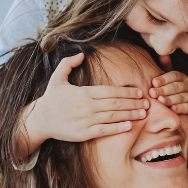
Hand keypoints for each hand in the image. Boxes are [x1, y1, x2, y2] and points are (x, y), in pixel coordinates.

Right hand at [21, 52, 149, 153]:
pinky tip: (129, 126)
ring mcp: (86, 120)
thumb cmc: (50, 99)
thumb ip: (68, 64)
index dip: (127, 91)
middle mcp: (87, 106)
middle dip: (134, 102)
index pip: (111, 90)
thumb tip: (81, 54)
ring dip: (130, 114)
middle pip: (116, 103)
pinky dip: (118, 128)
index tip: (139, 91)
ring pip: (113, 116)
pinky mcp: (84, 133)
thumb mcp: (57, 78)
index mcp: (84, 92)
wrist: (39, 120)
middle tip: (148, 102)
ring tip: (143, 113)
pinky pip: (104, 130)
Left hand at [149, 70, 187, 119]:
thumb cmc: (172, 93)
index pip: (174, 75)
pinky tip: (173, 109)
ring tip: (161, 101)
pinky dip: (181, 108)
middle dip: (164, 90)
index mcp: (182, 77)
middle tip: (153, 93)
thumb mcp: (168, 81)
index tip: (153, 82)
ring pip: (182, 97)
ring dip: (170, 99)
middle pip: (176, 86)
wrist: (183, 110)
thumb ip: (165, 68)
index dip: (163, 79)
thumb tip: (162, 55)